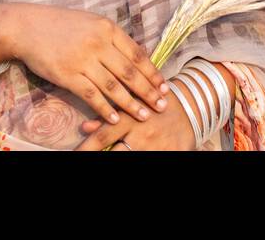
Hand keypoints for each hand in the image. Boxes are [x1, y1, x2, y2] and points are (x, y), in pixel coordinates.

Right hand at [2, 2, 170, 126]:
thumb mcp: (91, 22)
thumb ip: (112, 38)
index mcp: (107, 28)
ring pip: (113, 86)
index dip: (152, 73)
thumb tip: (137, 56)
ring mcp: (82, 59)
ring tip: (144, 115)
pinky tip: (116, 118)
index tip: (164, 86)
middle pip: (129, 72)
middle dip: (148, 91)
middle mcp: (98, 43)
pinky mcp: (67, 75)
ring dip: (131, 103)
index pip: (136, 54)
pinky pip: (91, 95)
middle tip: (162, 105)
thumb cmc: (61, 24)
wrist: (27, 27)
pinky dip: (105, 109)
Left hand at [74, 98, 198, 150]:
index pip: (102, 137)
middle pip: (115, 153)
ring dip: (120, 155)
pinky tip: (136, 154)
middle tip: (84, 157)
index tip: (74, 154)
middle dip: (99, 155)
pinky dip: (141, 158)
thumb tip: (84, 126)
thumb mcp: (131, 104)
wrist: (190, 106)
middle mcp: (141, 134)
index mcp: (129, 119)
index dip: (87, 148)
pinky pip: (152, 161)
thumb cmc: (153, 104)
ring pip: (129, 157)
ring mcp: (156, 146)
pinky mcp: (172, 153)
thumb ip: (107, 116)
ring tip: (117, 152)